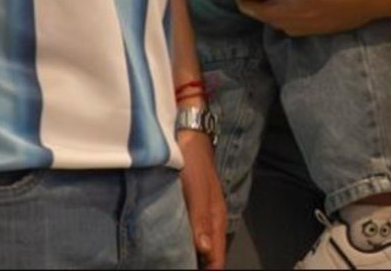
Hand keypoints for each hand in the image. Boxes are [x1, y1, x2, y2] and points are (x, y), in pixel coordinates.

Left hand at [177, 130, 226, 268]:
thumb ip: (200, 219)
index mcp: (216, 218)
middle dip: (201, 266)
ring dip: (192, 257)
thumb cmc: (192, 161)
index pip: (217, 257)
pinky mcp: (191, 206)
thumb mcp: (196, 189)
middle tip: (179, 269)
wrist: (187, 132)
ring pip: (200, 244)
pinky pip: (191, 233)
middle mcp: (211, 219)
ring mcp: (201, 212)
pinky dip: (186, 244)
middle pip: (210, 254)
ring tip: (175, 264)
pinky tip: (174, 247)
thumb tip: (204, 250)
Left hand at [225, 0, 390, 35]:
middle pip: (262, 10)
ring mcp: (311, 23)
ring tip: (256, 2)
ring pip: (275, 23)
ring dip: (262, 13)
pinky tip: (283, 12)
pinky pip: (290, 29)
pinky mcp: (320, 30)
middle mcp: (302, 9)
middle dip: (247, 2)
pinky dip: (279, 21)